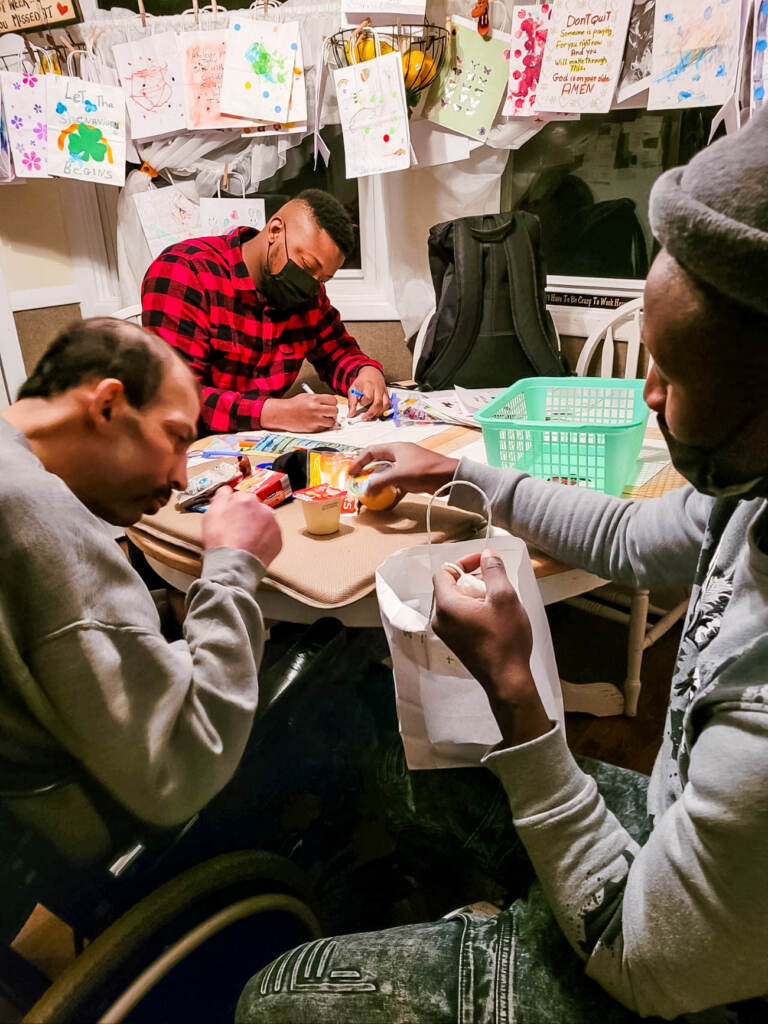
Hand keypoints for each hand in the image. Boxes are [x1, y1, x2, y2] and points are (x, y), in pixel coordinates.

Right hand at [203, 486, 282, 567]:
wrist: (234, 565)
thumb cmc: (222, 542)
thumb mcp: (211, 514)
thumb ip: (220, 497)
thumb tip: (225, 490)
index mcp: (246, 499)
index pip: (241, 497)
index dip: (233, 507)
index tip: (230, 515)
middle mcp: (263, 509)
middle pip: (254, 508)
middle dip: (246, 516)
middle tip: (236, 530)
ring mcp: (273, 524)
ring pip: (263, 521)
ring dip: (256, 527)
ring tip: (244, 540)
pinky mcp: (278, 539)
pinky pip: (270, 535)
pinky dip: (263, 539)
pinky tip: (252, 545)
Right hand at [261, 394, 338, 432]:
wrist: (282, 414)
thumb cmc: (293, 405)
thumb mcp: (306, 397)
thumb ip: (318, 399)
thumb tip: (330, 403)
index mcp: (315, 399)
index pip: (333, 400)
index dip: (333, 403)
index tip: (331, 405)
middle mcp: (315, 409)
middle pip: (335, 411)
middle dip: (334, 412)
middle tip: (330, 413)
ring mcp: (314, 419)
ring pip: (331, 422)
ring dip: (329, 421)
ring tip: (324, 419)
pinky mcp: (312, 428)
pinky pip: (323, 428)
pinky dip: (321, 426)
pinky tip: (316, 423)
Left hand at [348, 366, 389, 418]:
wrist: (371, 373)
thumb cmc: (362, 382)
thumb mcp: (353, 390)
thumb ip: (352, 403)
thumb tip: (351, 414)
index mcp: (368, 385)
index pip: (368, 397)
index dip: (363, 403)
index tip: (359, 404)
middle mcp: (377, 388)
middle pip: (378, 403)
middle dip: (371, 413)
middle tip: (365, 417)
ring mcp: (383, 392)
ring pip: (385, 405)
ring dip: (379, 413)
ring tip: (372, 416)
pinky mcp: (387, 395)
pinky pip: (388, 404)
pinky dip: (384, 411)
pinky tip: (378, 413)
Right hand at [349, 442, 457, 499]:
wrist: (450, 477)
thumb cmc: (425, 470)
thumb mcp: (399, 475)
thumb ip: (380, 482)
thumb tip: (366, 490)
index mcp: (395, 448)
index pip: (371, 452)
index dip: (359, 462)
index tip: (351, 473)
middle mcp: (400, 455)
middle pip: (378, 463)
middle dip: (367, 474)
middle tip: (358, 484)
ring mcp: (407, 466)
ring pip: (387, 475)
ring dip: (379, 484)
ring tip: (370, 494)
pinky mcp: (414, 478)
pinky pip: (398, 484)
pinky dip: (391, 492)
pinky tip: (387, 502)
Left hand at [432, 549, 550, 745]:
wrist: (507, 680)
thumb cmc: (505, 639)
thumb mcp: (505, 597)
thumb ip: (494, 571)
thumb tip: (487, 554)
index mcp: (446, 605)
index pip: (444, 571)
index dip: (464, 561)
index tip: (485, 561)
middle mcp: (440, 619)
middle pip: (449, 586)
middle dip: (472, 577)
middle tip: (495, 579)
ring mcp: (446, 633)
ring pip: (456, 601)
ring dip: (475, 593)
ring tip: (498, 596)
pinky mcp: (456, 643)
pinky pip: (459, 616)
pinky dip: (473, 608)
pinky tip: (494, 614)